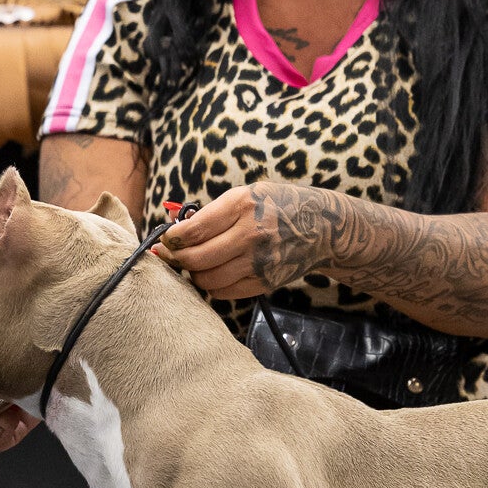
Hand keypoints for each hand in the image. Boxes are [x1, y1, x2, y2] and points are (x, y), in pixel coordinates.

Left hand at [154, 183, 332, 299]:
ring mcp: (259, 262)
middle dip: (176, 259)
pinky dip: (213, 286)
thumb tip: (172, 225)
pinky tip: (215, 273)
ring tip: (195, 264)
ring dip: (194, 274)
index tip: (166, 239)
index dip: (172, 238)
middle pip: (196, 258)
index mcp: (242, 206)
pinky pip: (224, 292)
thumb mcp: (246, 195)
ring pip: (207, 280)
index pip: (193, 230)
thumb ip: (211, 212)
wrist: (322, 226)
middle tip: (172, 256)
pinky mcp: (265, 282)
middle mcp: (250, 234)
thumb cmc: (276, 206)